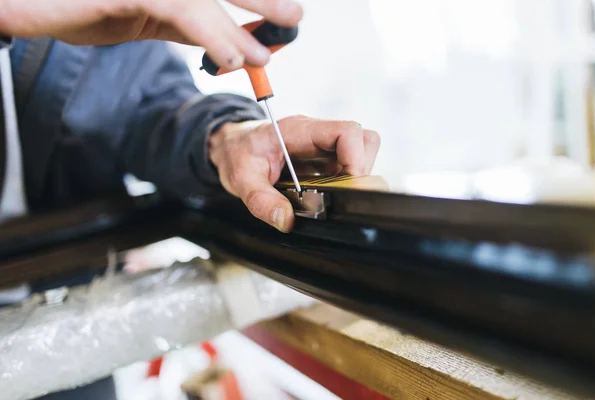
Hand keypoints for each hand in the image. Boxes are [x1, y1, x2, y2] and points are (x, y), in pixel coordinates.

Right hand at [0, 0, 301, 68]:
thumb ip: (192, 24)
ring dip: (245, 20)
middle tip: (295, 18)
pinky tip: (229, 60)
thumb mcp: (152, 15)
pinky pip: (182, 10)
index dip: (255, 1)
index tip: (282, 22)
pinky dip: (211, 34)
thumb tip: (236, 45)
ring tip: (266, 52)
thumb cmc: (90, 4)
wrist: (31, 0)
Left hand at [209, 116, 379, 231]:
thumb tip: (286, 220)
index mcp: (298, 130)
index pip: (346, 131)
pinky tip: (327, 194)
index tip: (349, 183)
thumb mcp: (240, 179)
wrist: (231, 145)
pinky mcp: (323, 158)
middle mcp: (316, 134)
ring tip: (334, 194)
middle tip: (343, 192)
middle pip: (362, 139)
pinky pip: (348, 165)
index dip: (356, 157)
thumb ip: (262, 201)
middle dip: (361, 168)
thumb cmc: (237, 154)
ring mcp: (322, 146)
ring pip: (361, 151)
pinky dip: (346, 182)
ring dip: (354, 176)